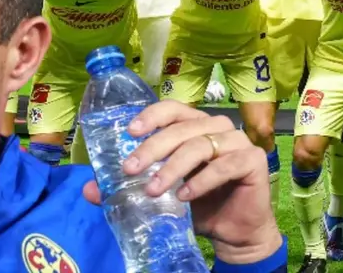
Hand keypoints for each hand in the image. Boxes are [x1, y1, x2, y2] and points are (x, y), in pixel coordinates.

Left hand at [81, 102, 281, 264]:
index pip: (173, 109)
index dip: (152, 116)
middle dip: (153, 148)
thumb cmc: (199, 205)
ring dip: (172, 167)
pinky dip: (201, 180)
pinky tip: (184, 196)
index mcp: (195, 126)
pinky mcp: (253, 160)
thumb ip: (129, 186)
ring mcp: (237, 142)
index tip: (130, 132)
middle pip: (182, 128)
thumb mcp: (161, 194)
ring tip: (152, 190)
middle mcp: (217, 128)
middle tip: (130, 170)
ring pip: (199, 146)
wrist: (234, 232)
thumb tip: (89, 188)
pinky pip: (224, 166)